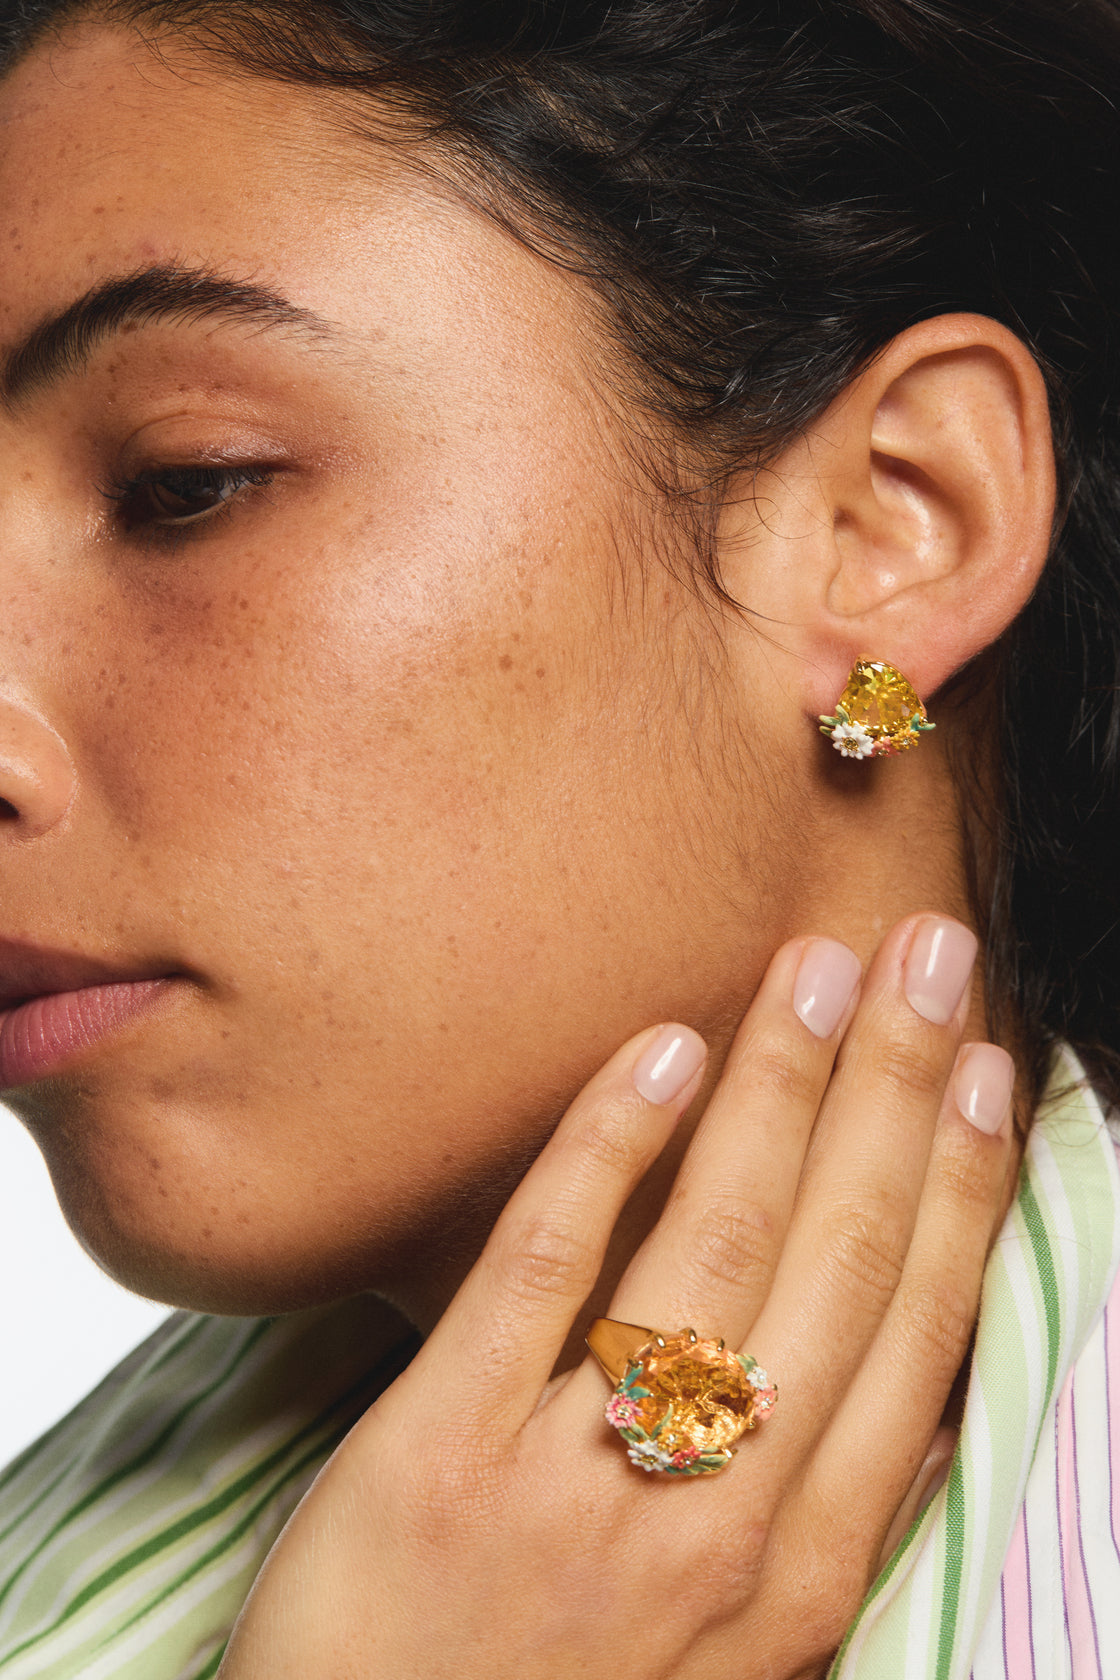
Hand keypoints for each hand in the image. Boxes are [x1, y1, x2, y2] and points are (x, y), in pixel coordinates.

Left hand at [218, 915, 1014, 1679]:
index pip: (914, 1331)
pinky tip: (661, 1053)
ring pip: (714, 1245)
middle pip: (838, 1258)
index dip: (963, 1184)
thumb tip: (914, 1387)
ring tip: (820, 967)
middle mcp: (718, 1520)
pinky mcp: (442, 1453)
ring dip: (782, 1086)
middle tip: (929, 956)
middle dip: (896, 1089)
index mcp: (804, 1566)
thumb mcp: (739, 1655)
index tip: (987, 1067)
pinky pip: (542, 1271)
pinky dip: (607, 1149)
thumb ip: (817, 1516)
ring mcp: (581, 1483)